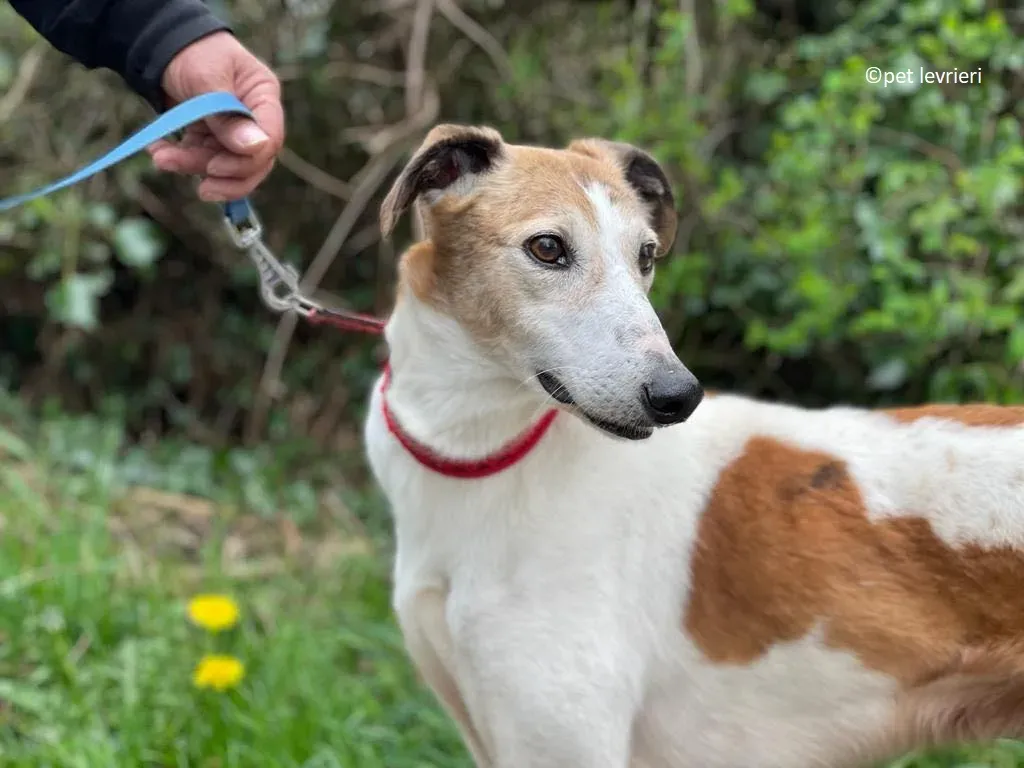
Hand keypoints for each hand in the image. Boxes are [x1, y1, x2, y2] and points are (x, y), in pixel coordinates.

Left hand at [147, 31, 284, 201]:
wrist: (162, 44)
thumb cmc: (192, 52)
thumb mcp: (207, 78)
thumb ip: (229, 116)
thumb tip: (256, 148)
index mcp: (263, 96)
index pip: (270, 138)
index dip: (248, 159)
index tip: (215, 167)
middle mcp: (254, 117)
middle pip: (253, 161)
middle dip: (223, 175)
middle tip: (201, 187)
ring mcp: (233, 130)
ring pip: (224, 165)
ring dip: (192, 166)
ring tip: (161, 159)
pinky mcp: (211, 138)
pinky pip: (201, 159)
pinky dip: (179, 159)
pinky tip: (159, 150)